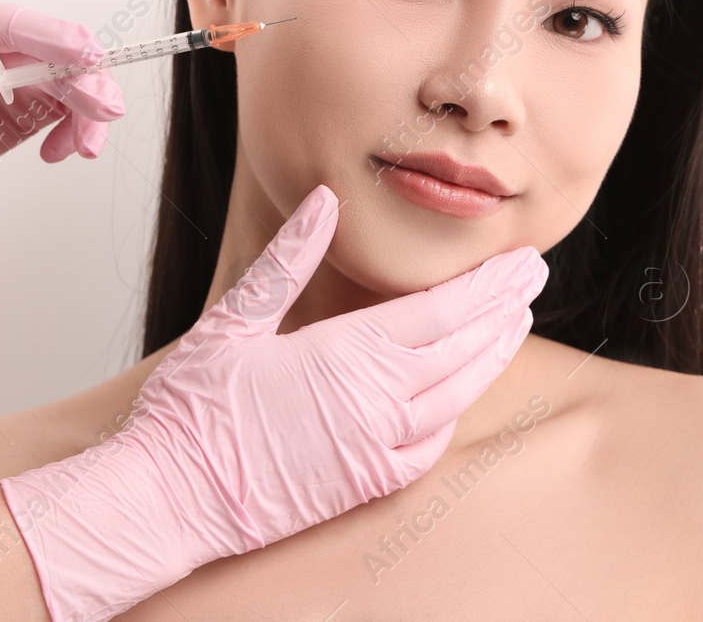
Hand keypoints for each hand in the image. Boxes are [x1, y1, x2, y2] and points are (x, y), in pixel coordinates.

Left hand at [0, 0, 125, 270]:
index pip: (15, 24)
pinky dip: (77, 128)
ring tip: (84, 147)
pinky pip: (68, 107)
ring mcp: (9, 71)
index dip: (56, 40)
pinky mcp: (21, 103)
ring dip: (89, 109)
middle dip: (85, 80)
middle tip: (101, 114)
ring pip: (73, 78)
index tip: (88, 59)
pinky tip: (61, 152)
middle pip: (56, 49)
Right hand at [0, 183, 546, 621]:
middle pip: (465, 347)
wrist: (169, 501)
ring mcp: (379, 448)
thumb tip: (323, 202)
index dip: (488, 283)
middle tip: (532, 278)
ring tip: (515, 323)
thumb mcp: (234, 319)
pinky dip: (455, 412)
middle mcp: (380, 403)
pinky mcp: (367, 485)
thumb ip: (287, 259)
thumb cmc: (192, 410)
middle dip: (505, 308)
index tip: (519, 260)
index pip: (445, 310)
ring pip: (458, 395)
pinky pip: (431, 445)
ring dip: (493, 355)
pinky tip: (461, 393)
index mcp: (351, 354)